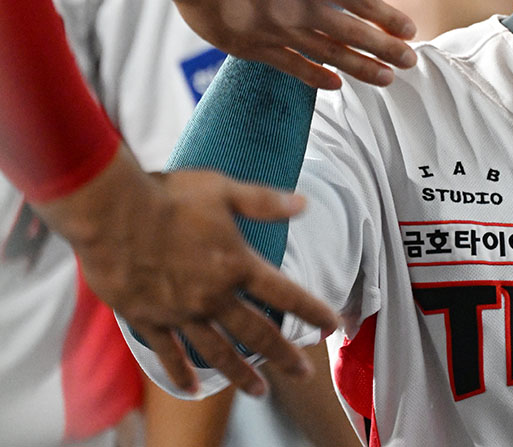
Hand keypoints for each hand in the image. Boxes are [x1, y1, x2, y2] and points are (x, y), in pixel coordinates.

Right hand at [34, 146, 337, 395]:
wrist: (110, 213)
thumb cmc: (168, 196)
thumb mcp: (223, 189)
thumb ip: (264, 202)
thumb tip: (304, 204)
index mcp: (237, 265)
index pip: (286, 295)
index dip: (312, 311)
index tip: (333, 325)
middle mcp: (213, 296)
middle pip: (257, 333)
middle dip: (283, 355)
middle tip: (303, 373)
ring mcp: (180, 311)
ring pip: (217, 351)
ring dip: (240, 373)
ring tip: (258, 391)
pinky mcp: (148, 318)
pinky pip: (167, 352)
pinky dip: (180, 372)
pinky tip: (191, 389)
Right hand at [173, 0, 416, 89]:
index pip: (361, 0)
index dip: (387, 17)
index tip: (411, 30)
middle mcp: (300, 2)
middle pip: (352, 31)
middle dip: (384, 48)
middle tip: (411, 61)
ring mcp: (275, 26)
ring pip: (328, 51)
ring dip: (360, 66)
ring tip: (387, 78)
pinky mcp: (249, 42)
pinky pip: (289, 65)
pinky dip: (315, 76)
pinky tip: (336, 85)